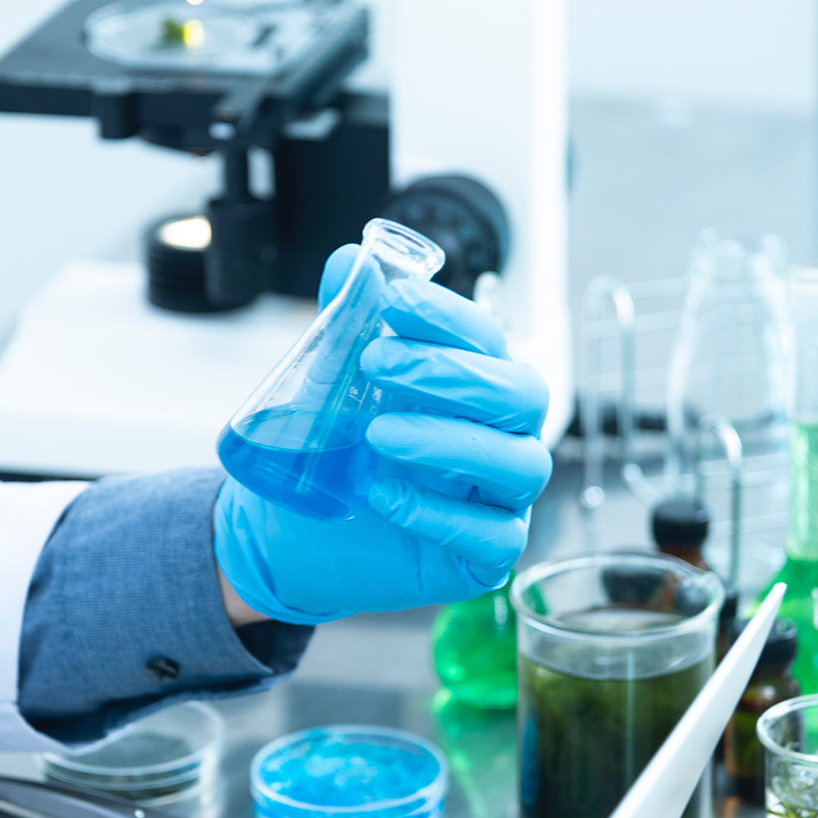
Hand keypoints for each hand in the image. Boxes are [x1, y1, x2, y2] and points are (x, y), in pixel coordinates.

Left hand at [213, 245, 551, 624]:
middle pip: (522, 394)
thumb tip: (349, 261)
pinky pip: (493, 537)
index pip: (487, 339)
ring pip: (519, 463)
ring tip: (376, 434)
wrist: (295, 534)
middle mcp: (499, 437)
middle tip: (375, 364)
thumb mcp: (330, 386)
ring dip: (448, 440)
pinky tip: (383, 497)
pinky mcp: (484, 556)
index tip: (392, 300)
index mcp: (472, 388)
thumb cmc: (334, 453)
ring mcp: (499, 499)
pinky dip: (440, 514)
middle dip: (450, 372)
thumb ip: (345, 325)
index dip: (447, 316)